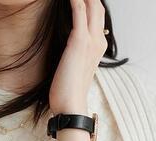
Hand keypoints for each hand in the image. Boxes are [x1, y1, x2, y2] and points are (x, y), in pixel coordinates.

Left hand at [49, 0, 107, 114]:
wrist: (70, 105)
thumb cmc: (68, 92)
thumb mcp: (74, 71)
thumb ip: (74, 58)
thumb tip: (66, 53)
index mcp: (98, 49)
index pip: (98, 19)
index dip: (90, 7)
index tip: (81, 0)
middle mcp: (98, 42)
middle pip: (98, 9)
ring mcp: (91, 41)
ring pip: (92, 7)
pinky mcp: (79, 41)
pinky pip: (79, 12)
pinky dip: (76, 1)